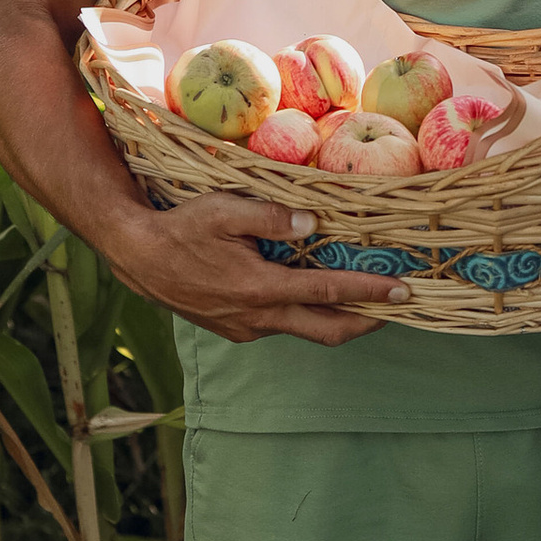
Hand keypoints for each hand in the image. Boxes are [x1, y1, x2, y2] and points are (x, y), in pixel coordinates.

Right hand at [115, 189, 408, 346]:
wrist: (137, 258)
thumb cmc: (180, 228)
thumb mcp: (223, 210)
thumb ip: (271, 216)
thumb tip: (315, 223)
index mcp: (260, 288)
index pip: (328, 292)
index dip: (370, 293)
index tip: (403, 291)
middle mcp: (258, 317)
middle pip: (328, 330)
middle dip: (367, 322)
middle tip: (397, 307)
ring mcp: (246, 328)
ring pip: (304, 329)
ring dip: (336, 317)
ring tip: (362, 297)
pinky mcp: (235, 329)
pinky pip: (281, 325)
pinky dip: (306, 313)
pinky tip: (312, 293)